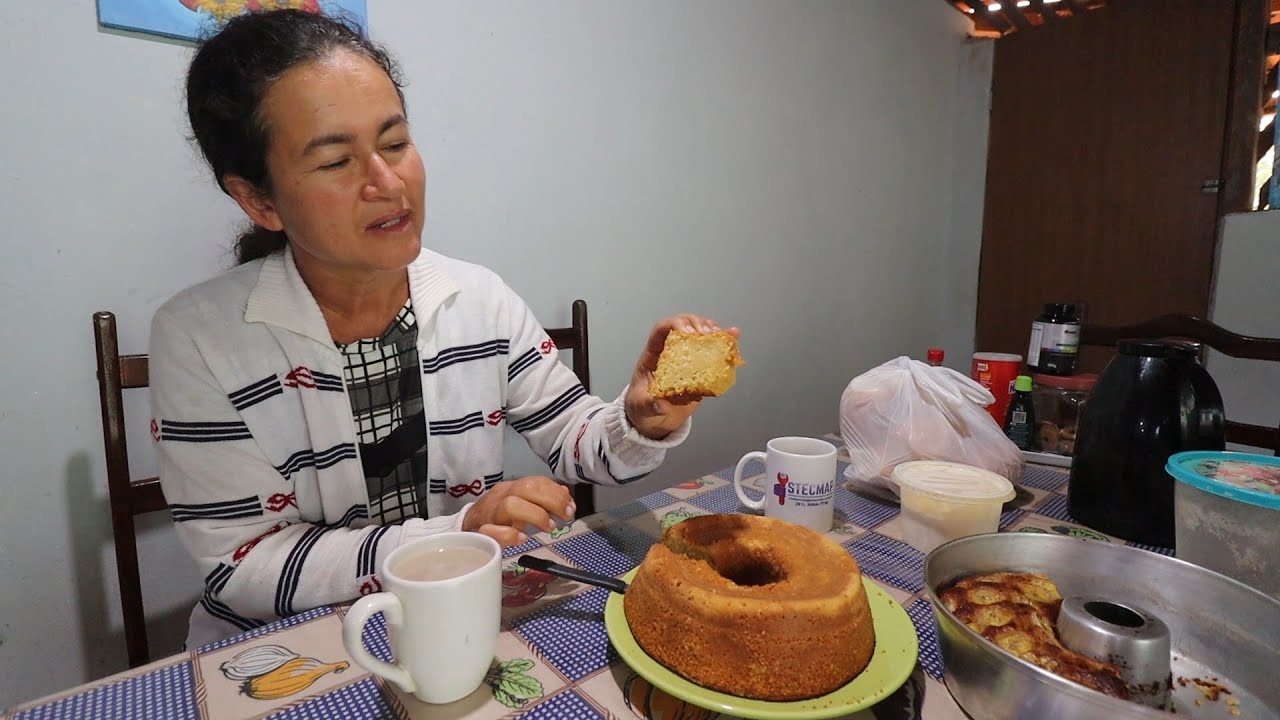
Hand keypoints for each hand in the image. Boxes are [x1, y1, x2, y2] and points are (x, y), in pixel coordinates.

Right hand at [462, 476, 574, 546]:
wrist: (465, 527)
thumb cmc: (497, 516)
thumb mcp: (520, 503)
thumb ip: (541, 497)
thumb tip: (565, 494)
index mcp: (512, 488)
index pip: (535, 481)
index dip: (556, 493)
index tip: (571, 507)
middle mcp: (501, 496)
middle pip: (525, 489)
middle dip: (551, 501)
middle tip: (564, 517)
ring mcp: (490, 514)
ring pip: (510, 506)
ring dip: (535, 515)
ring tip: (549, 527)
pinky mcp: (481, 533)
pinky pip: (491, 531)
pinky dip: (509, 534)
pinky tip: (523, 538)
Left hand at [625, 314, 739, 440]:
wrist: (655, 419)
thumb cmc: (642, 406)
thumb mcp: (641, 406)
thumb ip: (650, 405)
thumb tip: (661, 405)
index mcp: (653, 355)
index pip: (661, 330)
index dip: (674, 325)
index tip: (687, 331)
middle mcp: (670, 351)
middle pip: (683, 325)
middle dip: (697, 324)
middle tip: (707, 334)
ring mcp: (686, 358)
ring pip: (698, 334)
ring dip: (712, 331)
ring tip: (722, 335)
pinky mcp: (699, 368)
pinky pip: (712, 351)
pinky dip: (723, 344)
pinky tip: (733, 338)